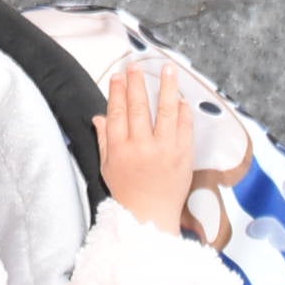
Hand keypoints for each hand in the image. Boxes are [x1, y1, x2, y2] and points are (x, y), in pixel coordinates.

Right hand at [93, 64, 194, 235]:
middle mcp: (142, 147)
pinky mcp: (183, 155)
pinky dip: (183, 111)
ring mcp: (165, 150)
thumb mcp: (107, 167)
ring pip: (165, 111)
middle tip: (136, 66)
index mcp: (120, 149)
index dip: (117, 91)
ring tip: (167, 69)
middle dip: (137, 83)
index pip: (117, 112)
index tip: (119, 75)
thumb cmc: (127, 193)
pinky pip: (184, 128)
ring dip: (166, 88)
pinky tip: (181, 98)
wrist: (151, 219)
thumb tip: (99, 115)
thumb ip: (104, 140)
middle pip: (138, 107)